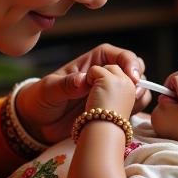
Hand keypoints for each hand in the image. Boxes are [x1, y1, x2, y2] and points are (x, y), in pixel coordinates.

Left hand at [15, 44, 150, 143]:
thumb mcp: (49, 90)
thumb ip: (65, 85)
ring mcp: (110, 93)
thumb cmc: (41, 99)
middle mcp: (105, 75)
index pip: (118, 54)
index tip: (131, 76)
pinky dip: (136, 108)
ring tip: (132, 104)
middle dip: (139, 77)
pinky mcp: (111, 109)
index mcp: (93, 62)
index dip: (128, 62)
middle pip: (133, 68)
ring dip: (140, 93)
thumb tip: (84, 80)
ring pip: (137, 87)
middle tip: (134, 91)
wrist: (38, 123)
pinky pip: (132, 106)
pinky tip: (127, 114)